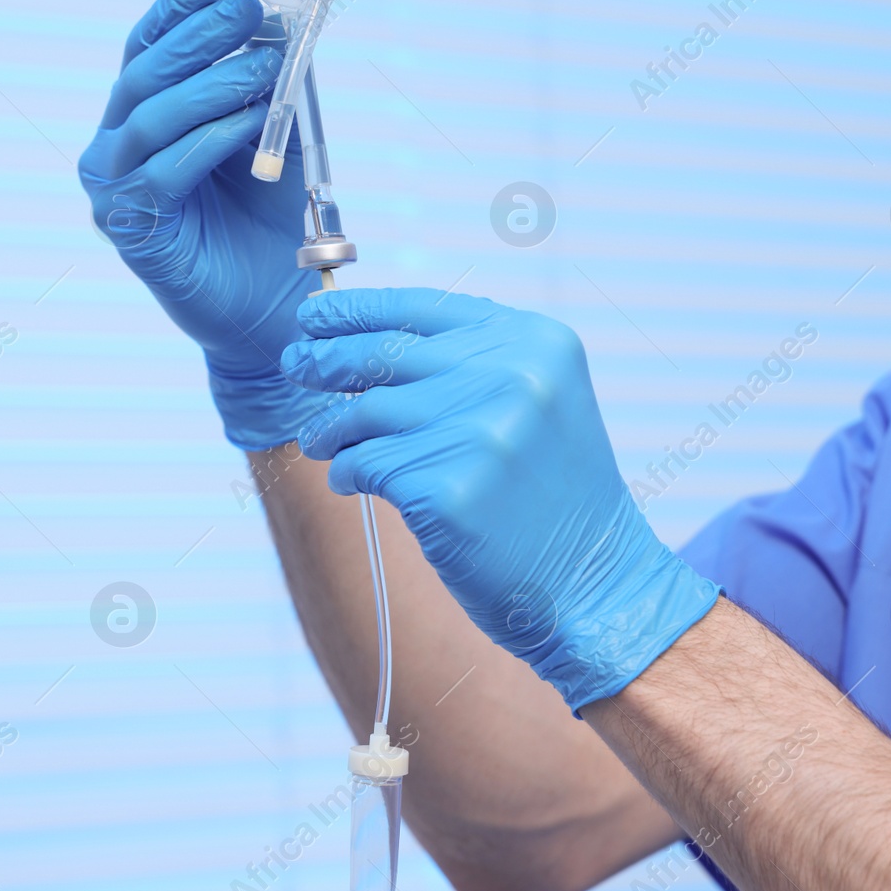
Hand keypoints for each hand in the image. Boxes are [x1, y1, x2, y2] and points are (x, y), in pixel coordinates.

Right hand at [79, 0, 322, 449]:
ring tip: (262, 64)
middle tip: (247, 11)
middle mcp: (114, 154)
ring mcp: (116, 195)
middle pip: (144, 77)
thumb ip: (261, 87)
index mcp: (138, 124)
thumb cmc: (266, 222)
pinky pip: (165, 174)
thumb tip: (277, 24)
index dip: (173, 12)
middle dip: (199, 38)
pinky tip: (250, 120)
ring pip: (151, 120)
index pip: (145, 53)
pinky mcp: (134, 233)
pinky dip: (210, 140)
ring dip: (212, 86)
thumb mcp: (267, 137)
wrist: (272, 305)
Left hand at [280, 287, 720, 708]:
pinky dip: (348, 472)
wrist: (596, 583)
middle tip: (294, 364)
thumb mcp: (539, 402)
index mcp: (534, 342)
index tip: (315, 317)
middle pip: (385, 353)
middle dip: (326, 358)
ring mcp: (479, 431)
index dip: (358, 310)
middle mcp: (510, 376)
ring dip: (332, 428)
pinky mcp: (448, 489)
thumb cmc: (556, 496)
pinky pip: (366, 465)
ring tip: (321, 441)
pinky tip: (350, 481)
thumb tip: (367, 343)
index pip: (423, 307)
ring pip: (366, 412)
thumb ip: (471, 364)